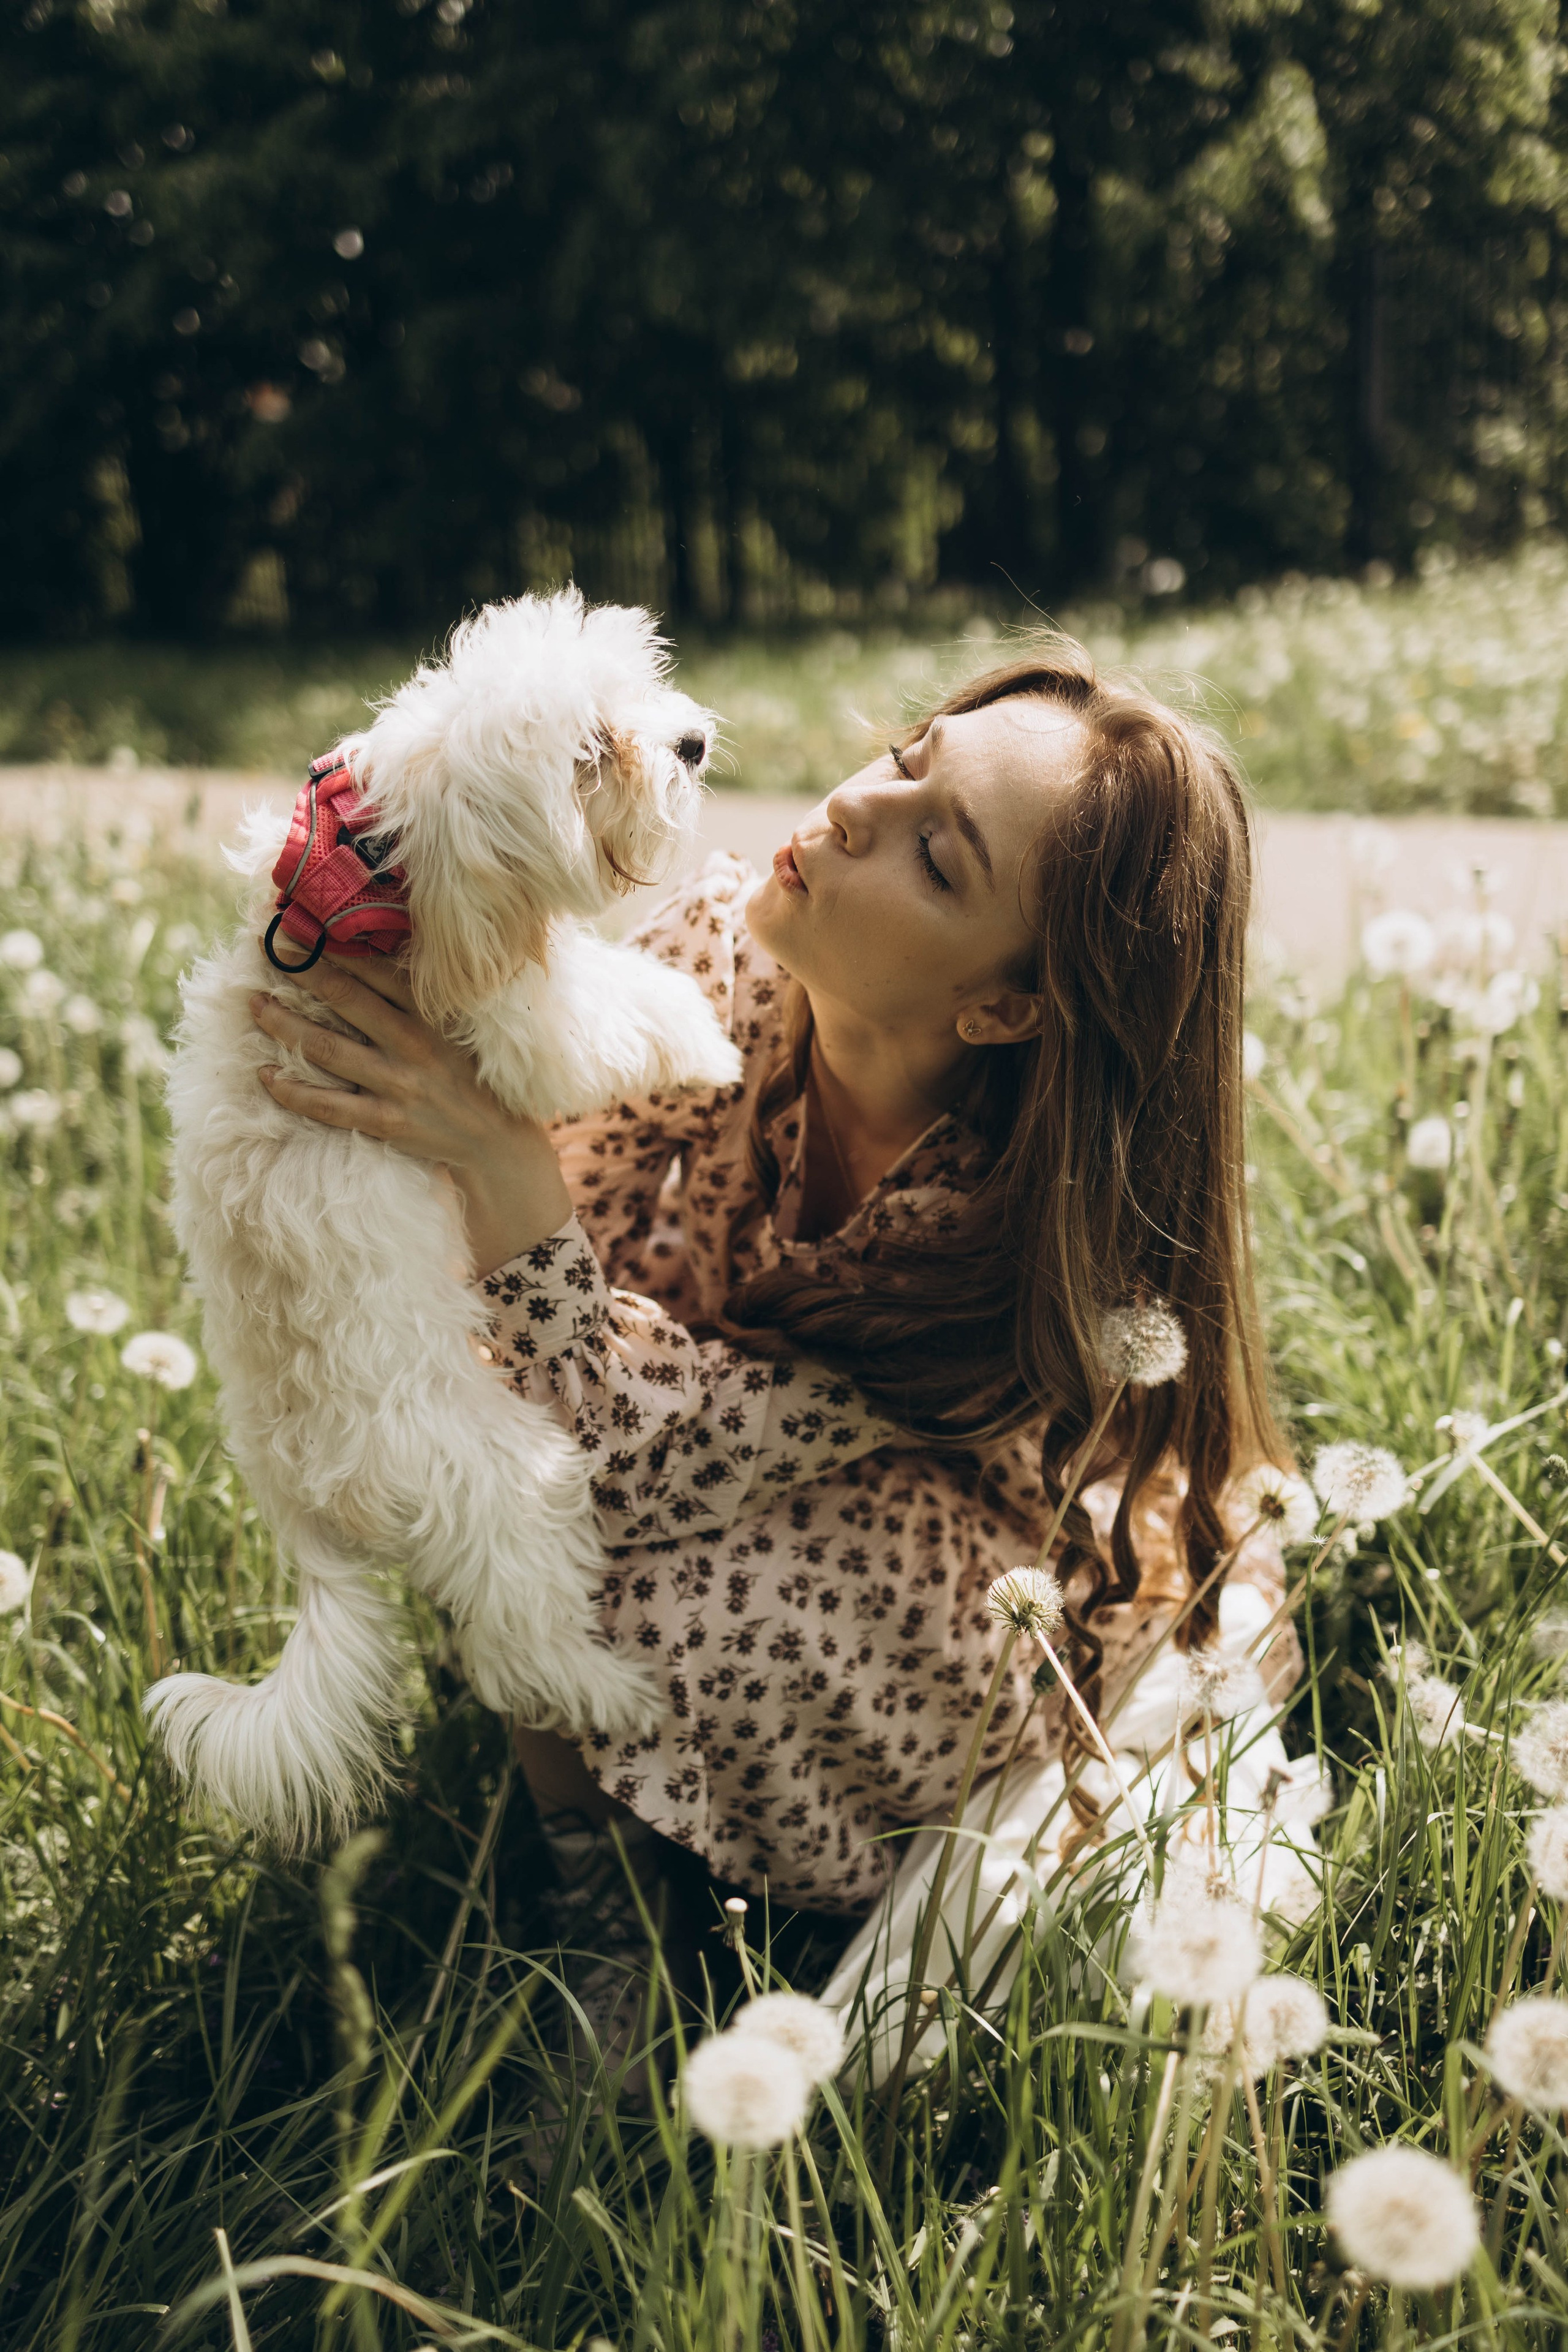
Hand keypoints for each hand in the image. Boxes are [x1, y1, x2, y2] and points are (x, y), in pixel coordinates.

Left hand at [251, 950, 569, 1275]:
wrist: (493, 1138)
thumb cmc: (463, 1073)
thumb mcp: (453, 1028)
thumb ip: (416, 997)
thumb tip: (370, 954)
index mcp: (430, 1014)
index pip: (377, 970)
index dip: (336, 947)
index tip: (303, 928)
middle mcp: (412, 1044)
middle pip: (346, 998)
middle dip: (304, 972)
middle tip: (269, 950)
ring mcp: (397, 1084)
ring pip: (326, 1049)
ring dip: (284, 1025)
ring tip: (256, 1006)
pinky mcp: (384, 1122)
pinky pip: (326, 1105)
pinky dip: (291, 1090)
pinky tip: (266, 1074)